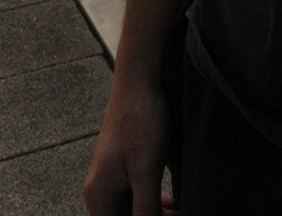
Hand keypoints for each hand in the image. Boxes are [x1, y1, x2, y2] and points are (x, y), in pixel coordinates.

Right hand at [83, 76, 172, 215]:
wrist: (140, 79)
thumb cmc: (140, 120)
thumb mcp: (145, 171)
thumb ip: (145, 209)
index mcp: (99, 197)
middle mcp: (102, 192)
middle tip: (182, 213)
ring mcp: (114, 180)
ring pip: (135, 211)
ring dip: (158, 214)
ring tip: (182, 208)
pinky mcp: (127, 168)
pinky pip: (139, 197)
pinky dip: (157, 203)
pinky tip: (175, 201)